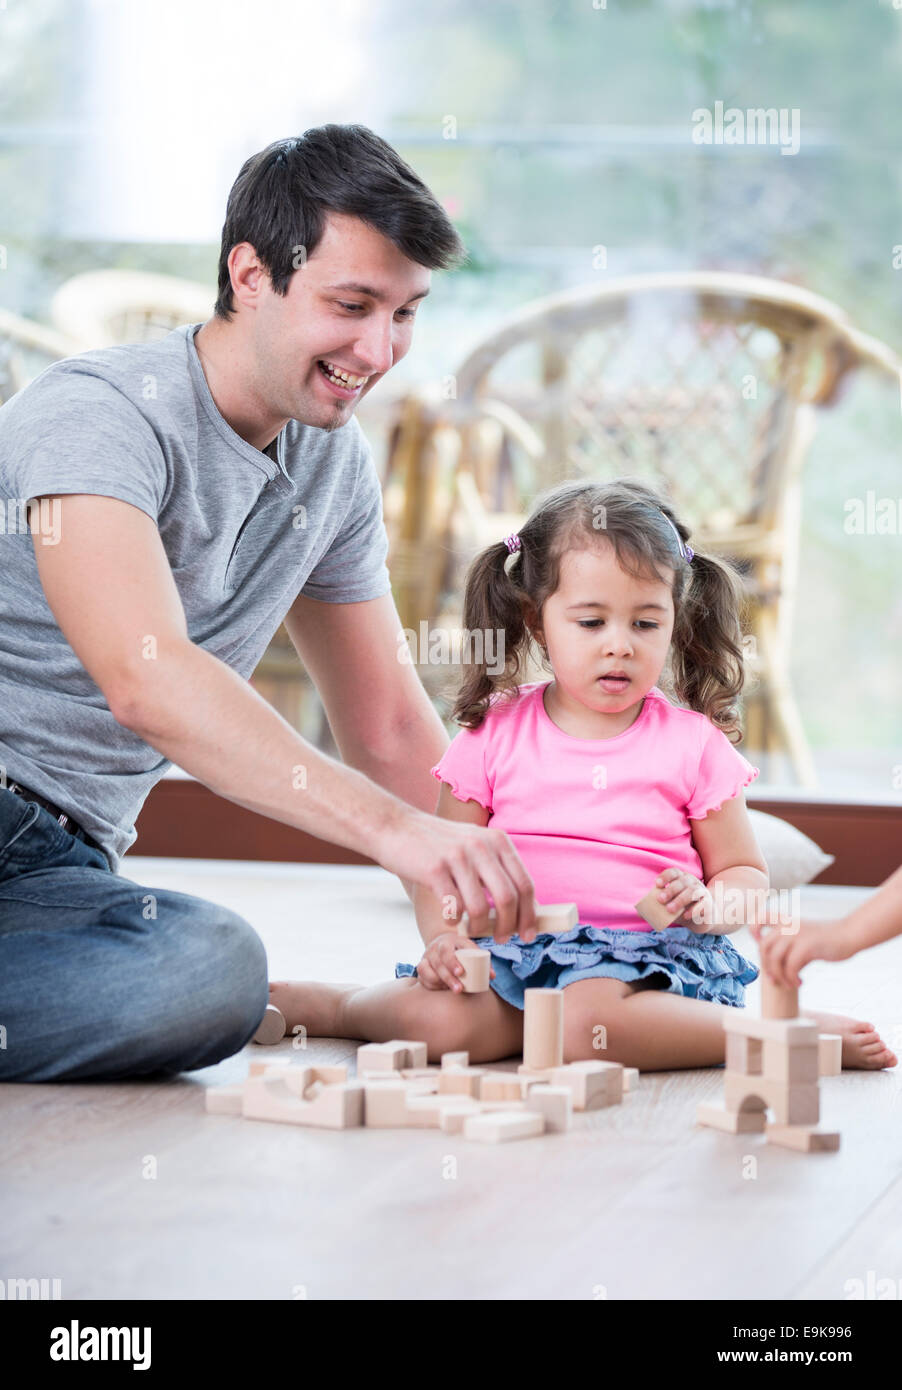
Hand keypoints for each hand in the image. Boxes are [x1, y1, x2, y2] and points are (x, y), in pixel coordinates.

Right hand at [375, 808, 537, 944]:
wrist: (394, 826)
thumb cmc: (436, 843)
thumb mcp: (474, 844)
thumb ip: (496, 867)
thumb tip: (524, 904)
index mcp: (497, 840)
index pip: (524, 883)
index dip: (530, 914)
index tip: (527, 934)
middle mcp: (481, 845)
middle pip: (508, 898)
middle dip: (509, 926)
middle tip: (502, 939)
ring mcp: (457, 857)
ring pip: (481, 907)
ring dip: (480, 927)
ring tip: (474, 931)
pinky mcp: (434, 869)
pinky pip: (454, 906)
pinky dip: (455, 920)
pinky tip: (451, 918)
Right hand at [416, 931, 496, 991]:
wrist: (443, 943)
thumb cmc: (461, 949)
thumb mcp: (471, 949)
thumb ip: (483, 961)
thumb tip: (492, 976)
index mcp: (448, 941)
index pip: (447, 950)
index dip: (452, 962)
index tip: (461, 972)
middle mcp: (435, 948)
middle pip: (438, 962)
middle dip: (448, 977)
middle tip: (459, 989)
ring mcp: (426, 956)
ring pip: (425, 970)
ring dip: (438, 982)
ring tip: (451, 989)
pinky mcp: (421, 966)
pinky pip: (421, 977)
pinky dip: (430, 984)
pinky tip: (441, 988)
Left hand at [656, 867, 713, 931]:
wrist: (704, 918)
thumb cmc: (683, 908)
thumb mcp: (671, 905)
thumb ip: (658, 906)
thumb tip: (639, 912)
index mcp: (681, 879)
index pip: (674, 872)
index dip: (665, 876)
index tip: (657, 884)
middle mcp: (692, 882)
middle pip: (682, 882)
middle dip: (670, 890)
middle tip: (660, 899)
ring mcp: (702, 892)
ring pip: (692, 892)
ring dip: (680, 900)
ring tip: (669, 909)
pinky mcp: (709, 904)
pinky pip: (702, 904)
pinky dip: (693, 909)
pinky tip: (685, 915)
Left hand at [750, 917, 848, 987]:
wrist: (849, 935)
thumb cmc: (827, 939)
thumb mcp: (803, 935)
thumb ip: (788, 944)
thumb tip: (773, 967)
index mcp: (786, 920)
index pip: (760, 918)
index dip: (753, 931)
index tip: (759, 943)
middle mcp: (789, 925)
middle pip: (764, 946)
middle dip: (766, 966)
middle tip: (774, 979)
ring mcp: (797, 935)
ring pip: (774, 958)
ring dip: (779, 976)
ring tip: (788, 984)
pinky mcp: (807, 946)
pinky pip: (790, 966)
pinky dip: (791, 979)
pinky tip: (799, 982)